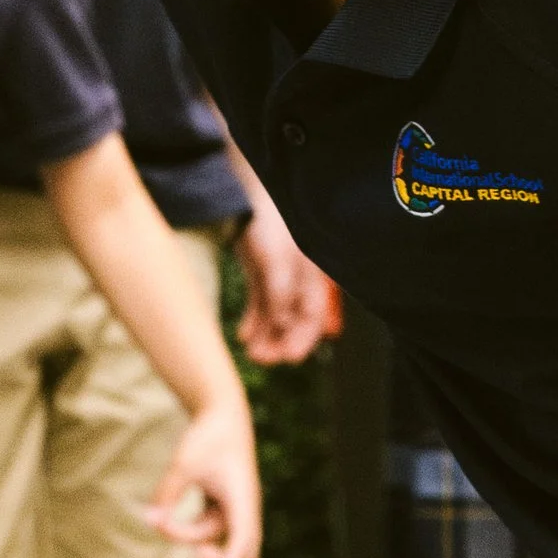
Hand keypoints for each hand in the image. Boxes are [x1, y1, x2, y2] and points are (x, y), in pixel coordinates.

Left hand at [147, 391, 262, 557]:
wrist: (222, 414)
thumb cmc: (207, 436)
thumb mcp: (183, 462)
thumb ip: (167, 492)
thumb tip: (150, 519)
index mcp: (243, 498)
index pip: (243, 538)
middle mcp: (244, 509)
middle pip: (245, 554)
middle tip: (194, 552)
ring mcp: (236, 509)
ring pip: (216, 540)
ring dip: (190, 536)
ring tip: (160, 519)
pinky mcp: (225, 506)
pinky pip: (211, 531)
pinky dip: (191, 530)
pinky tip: (168, 519)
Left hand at [234, 185, 334, 362]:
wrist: (247, 197)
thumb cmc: (269, 226)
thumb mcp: (276, 262)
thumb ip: (281, 295)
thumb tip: (284, 325)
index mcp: (312, 276)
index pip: (314, 316)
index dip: (303, 339)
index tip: (289, 359)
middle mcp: (299, 280)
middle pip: (294, 319)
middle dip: (281, 341)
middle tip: (263, 360)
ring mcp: (280, 277)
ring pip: (276, 314)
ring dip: (266, 335)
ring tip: (251, 353)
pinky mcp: (263, 273)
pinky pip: (261, 303)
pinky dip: (254, 320)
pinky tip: (243, 335)